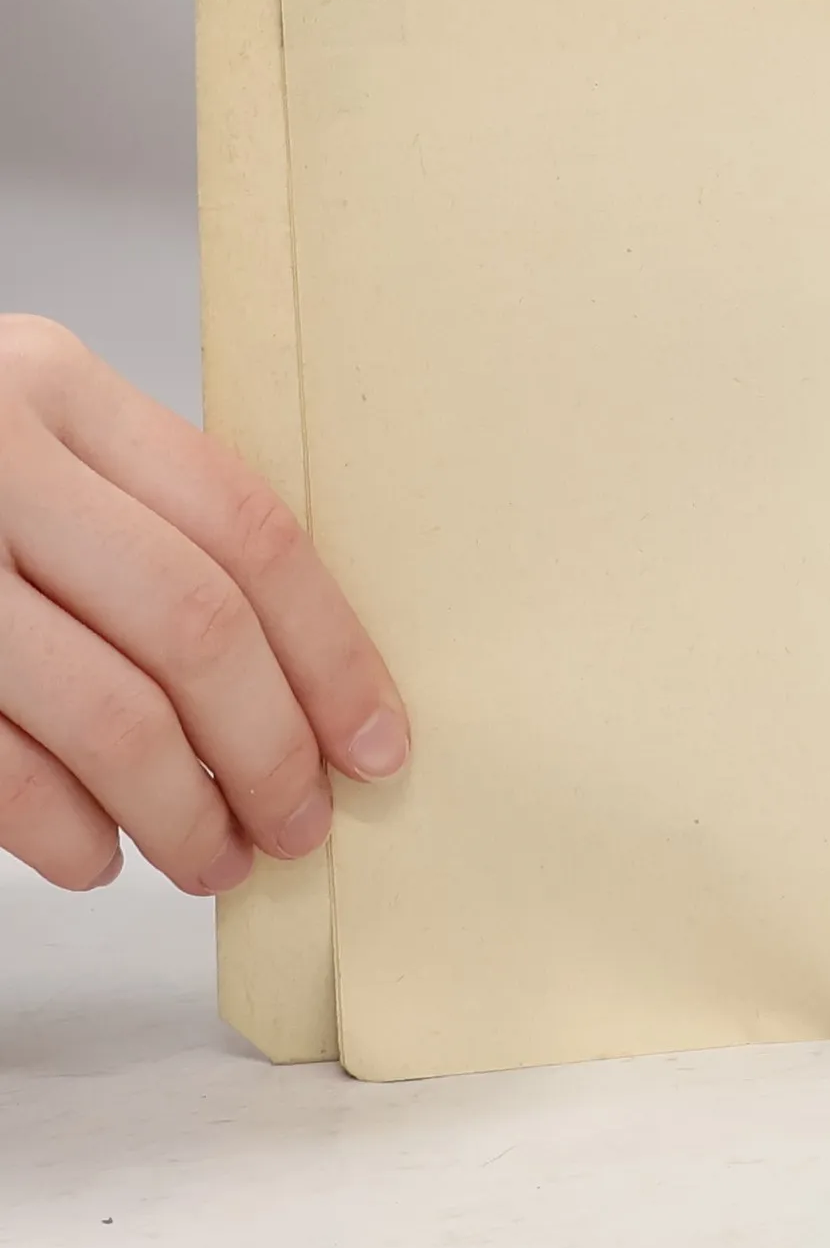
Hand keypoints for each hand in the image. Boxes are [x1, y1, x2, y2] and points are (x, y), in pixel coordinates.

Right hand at [0, 317, 408, 892]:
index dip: (333, 653)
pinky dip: (62, 831)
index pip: (248, 533)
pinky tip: (98, 859)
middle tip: (300, 825)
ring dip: (181, 811)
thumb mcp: (34, 443)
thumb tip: (299, 679)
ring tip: (213, 859)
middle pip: (196, 628)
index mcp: (56, 388)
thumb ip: (145, 520)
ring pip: (105, 712)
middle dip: (270, 750)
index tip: (377, 741)